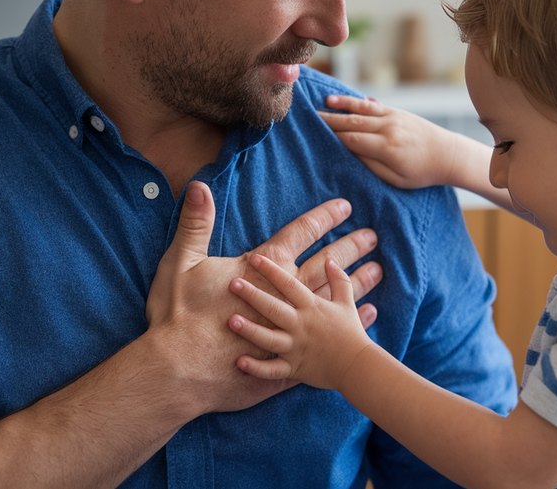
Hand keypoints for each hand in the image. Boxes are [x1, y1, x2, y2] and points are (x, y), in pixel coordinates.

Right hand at [144, 181, 380, 414]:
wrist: (180, 371)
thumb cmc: (178, 318)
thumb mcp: (180, 262)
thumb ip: (195, 224)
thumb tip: (197, 185)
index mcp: (260, 269)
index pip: (299, 234)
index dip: (322, 218)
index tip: (345, 207)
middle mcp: (283, 295)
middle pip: (324, 265)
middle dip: (349, 248)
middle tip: (373, 236)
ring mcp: (289, 326)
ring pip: (330, 298)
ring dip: (355, 283)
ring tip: (379, 270)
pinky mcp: (288, 355)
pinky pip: (325, 335)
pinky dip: (346, 322)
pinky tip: (365, 315)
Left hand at [228, 255, 374, 390]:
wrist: (358, 366)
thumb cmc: (351, 333)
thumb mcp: (346, 302)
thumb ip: (339, 280)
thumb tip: (331, 260)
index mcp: (311, 307)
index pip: (288, 284)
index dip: (271, 270)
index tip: (253, 259)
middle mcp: (300, 325)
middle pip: (273, 308)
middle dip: (252, 295)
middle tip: (233, 284)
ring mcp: (295, 347)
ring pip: (268, 338)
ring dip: (250, 330)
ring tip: (231, 321)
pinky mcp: (293, 368)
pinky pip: (272, 370)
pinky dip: (256, 368)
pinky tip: (239, 362)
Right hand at [318, 95, 462, 188]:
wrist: (449, 154)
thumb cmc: (422, 173)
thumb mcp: (396, 179)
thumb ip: (372, 166)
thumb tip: (350, 154)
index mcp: (387, 148)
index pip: (352, 140)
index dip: (332, 139)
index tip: (314, 137)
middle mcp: (388, 128)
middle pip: (352, 123)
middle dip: (329, 121)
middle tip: (308, 119)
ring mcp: (393, 117)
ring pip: (360, 110)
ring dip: (339, 107)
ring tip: (321, 105)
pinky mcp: (397, 112)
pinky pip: (371, 105)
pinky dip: (354, 102)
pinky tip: (340, 100)